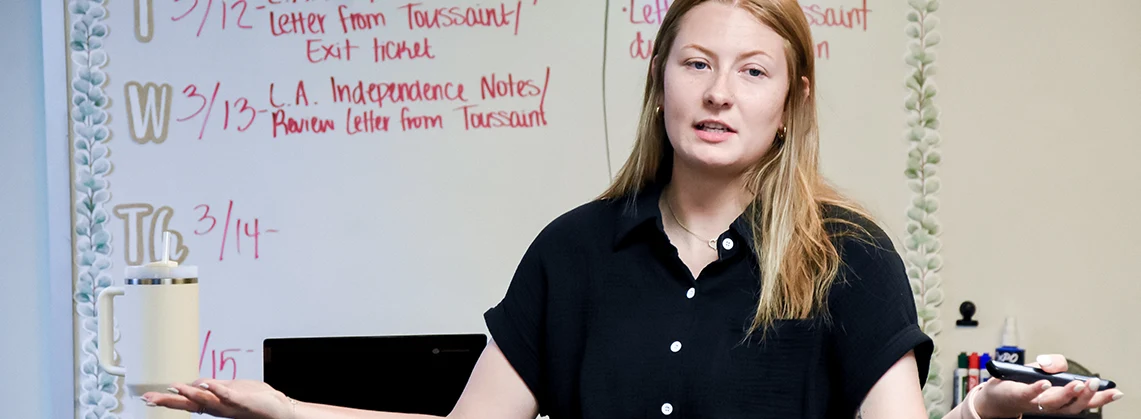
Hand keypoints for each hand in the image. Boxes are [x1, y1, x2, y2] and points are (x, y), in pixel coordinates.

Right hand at [140, 378, 296, 418]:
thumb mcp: (229, 390)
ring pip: (205, 400)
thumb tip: (193, 384)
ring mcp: (229, 405)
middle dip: (169, 401)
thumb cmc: (256, 399)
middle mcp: (218, 407)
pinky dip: (217, 389)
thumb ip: (212, 387)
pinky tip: (207, 384)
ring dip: (189, 394)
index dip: (166, 399)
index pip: (186, 401)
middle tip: (149, 398)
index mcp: (213, 403)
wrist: (279, 409)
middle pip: (189, 404)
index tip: (146, 397)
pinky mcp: (243, 401)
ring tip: (174, 388)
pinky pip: (228, 395)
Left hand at [974, 354, 1123, 418]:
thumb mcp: (1044, 369)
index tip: (1116, 392)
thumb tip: (1054, 365)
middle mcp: (1051, 404)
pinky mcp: (1018, 395)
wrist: (998, 396)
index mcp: (1062, 400)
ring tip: (1076, 384)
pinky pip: (1028, 393)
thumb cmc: (1024, 383)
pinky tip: (1045, 382)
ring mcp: (1035, 402)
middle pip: (1072, 405)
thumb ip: (1055, 364)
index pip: (1085, 401)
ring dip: (1066, 393)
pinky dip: (1037, 389)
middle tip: (1095, 384)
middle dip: (1086, 395)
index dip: (1101, 398)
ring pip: (1054, 402)